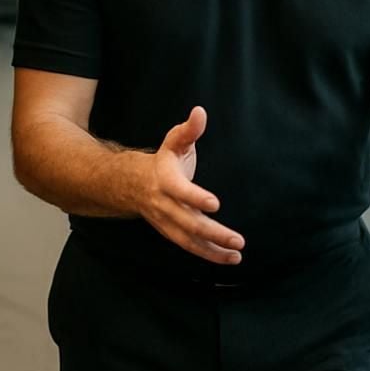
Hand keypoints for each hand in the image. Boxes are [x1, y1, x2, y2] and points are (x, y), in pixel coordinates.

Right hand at [139, 106, 244, 264]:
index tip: (214, 204)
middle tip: (237, 239)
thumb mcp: (174, 142)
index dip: (195, 197)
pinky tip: (229, 258)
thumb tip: (200, 112)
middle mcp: (164, 204)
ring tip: (237, 254)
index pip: (179, 190)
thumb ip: (189, 130)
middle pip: (188, 222)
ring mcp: (166, 222)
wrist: (131, 185)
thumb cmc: (162, 162)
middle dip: (213, 232)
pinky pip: (190, 246)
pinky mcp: (171, 232)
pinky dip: (209, 255)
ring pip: (189, 240)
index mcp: (164, 180)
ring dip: (213, 250)